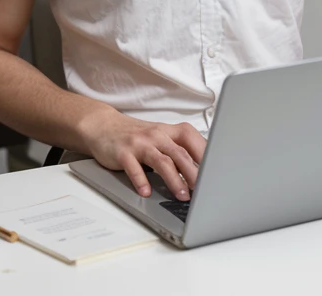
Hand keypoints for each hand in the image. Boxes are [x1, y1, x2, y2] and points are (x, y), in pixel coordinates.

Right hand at [84, 110, 206, 200]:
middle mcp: (157, 135)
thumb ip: (178, 151)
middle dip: (194, 173)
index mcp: (169, 131)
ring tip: (181, 195)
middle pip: (180, 154)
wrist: (104, 126)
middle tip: (204, 191)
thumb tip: (202, 172)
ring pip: (162, 161)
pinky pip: (134, 167)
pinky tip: (146, 192)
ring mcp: (140, 143)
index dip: (206, 156)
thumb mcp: (160, 138)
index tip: (216, 173)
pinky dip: (141, 181)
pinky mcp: (123, 152)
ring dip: (173, 179)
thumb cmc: (137, 135)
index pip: (192, 140)